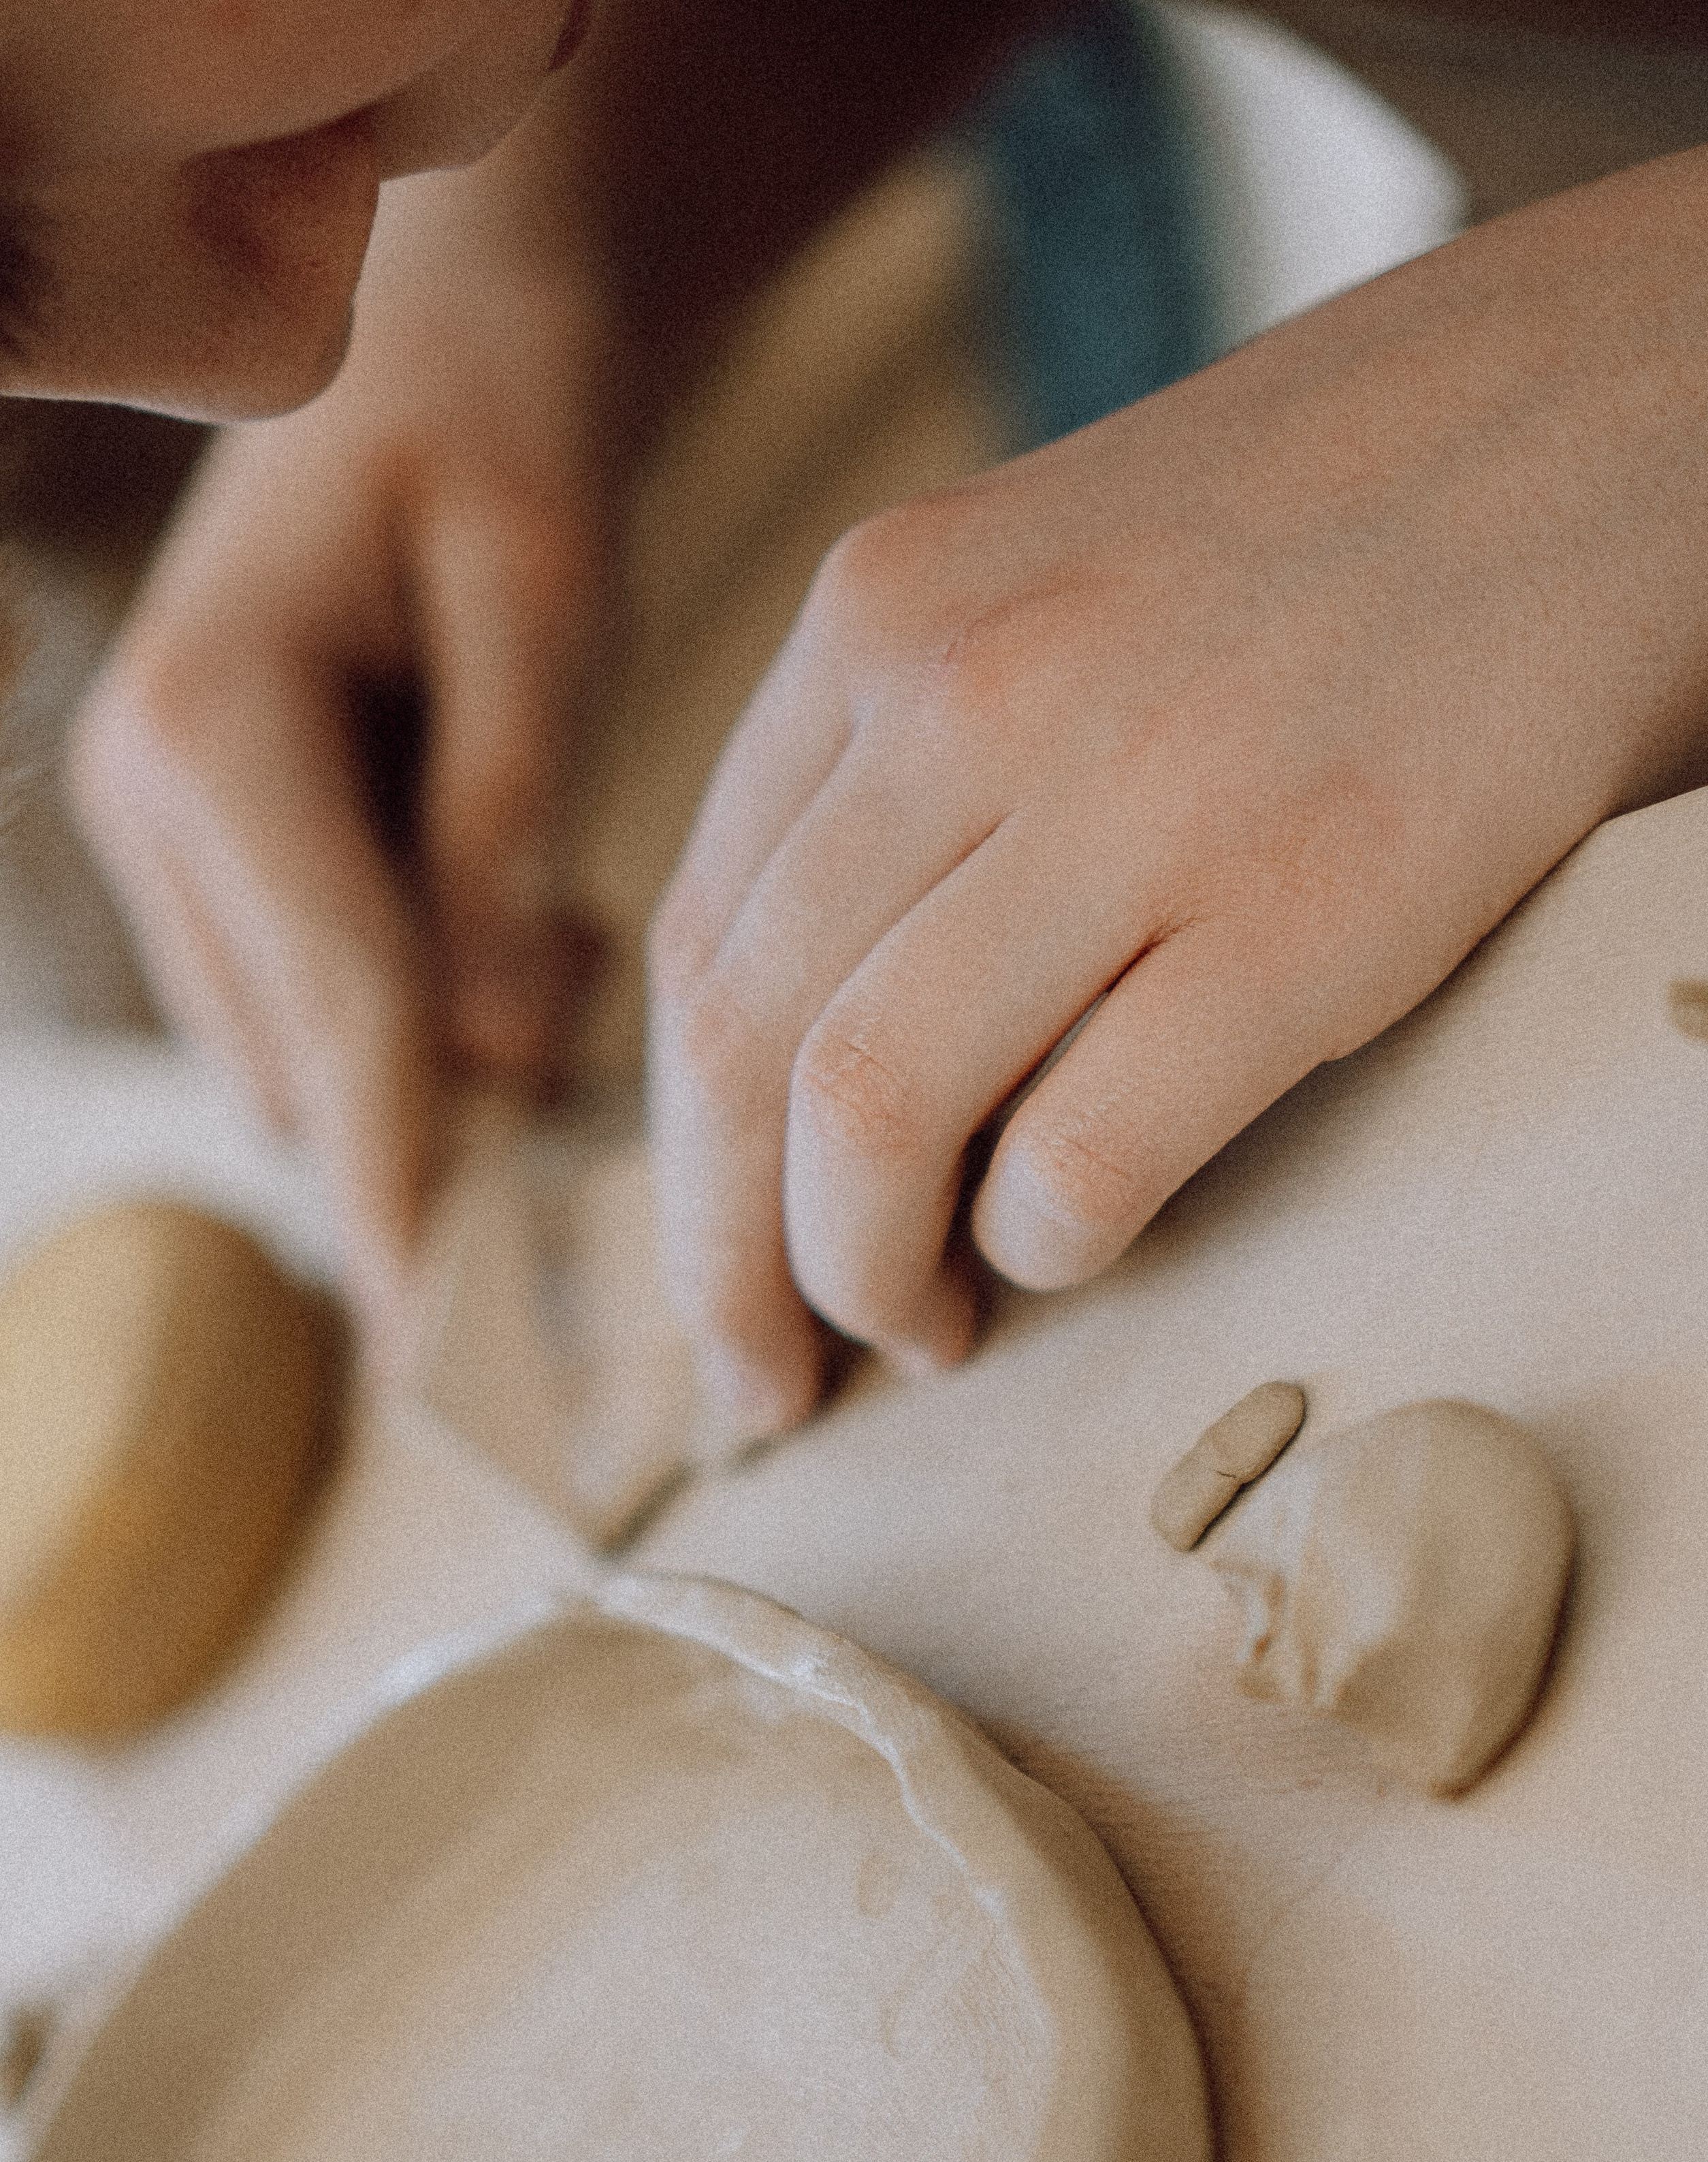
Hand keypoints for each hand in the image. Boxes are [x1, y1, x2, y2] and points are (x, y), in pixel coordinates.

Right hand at [67, 157, 616, 1357]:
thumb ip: (511, 825)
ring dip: (439, 1058)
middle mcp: (152, 798)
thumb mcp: (540, 597)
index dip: (403, 1190)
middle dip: (449, 1116)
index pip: (339, 1020)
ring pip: (304, 1051)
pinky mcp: (211, 846)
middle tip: (613, 1063)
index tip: (443, 1356)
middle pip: (309, 1061)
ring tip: (564, 925)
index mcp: (213, 733)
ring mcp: (166, 828)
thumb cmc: (500, 419)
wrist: (429, 316)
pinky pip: (315, 997)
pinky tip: (513, 907)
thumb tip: (499, 1050)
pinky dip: (419, 1006)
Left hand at [650, 139, 1707, 1439]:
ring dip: (865, 1279)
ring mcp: (1135, 793)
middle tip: (778, 1383)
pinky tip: (1076, 1245)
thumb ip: (908, 790)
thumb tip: (808, 1070)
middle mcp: (967, 692)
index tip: (723, 1278)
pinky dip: (1049, 1245)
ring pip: (865, 1115)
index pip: (695, 952)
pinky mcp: (1308, 904)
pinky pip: (1082, 1155)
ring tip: (929, 1332)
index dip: (685, 1162)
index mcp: (879, 619)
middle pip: (742, 1051)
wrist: (1606, 415)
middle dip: (730, 1267)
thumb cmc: (1323, 547)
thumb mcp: (1045, 597)